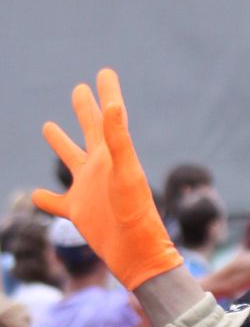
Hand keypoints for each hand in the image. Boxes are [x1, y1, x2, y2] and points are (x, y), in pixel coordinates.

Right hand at [33, 68, 181, 289]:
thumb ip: (119, 140)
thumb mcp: (127, 173)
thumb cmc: (137, 214)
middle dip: (85, 108)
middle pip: (89, 129)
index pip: (110, 115)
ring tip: (48, 126)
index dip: (107, 92)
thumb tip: (113, 105)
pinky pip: (55, 202)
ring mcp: (87, 188)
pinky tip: (35, 195)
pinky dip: (44, 198)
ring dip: (59, 143)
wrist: (137, 254)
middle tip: (79, 89)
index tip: (105, 72)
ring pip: (68, 159)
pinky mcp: (77, 212)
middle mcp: (98, 167)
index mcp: (112, 154)